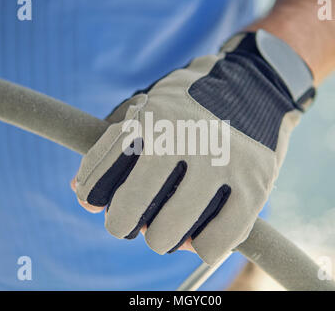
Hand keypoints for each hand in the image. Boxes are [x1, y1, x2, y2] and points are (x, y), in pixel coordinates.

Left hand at [72, 30, 313, 264]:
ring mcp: (222, 164)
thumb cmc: (188, 106)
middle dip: (123, 225)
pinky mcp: (255, 187)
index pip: (101, 178)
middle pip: (129, 214)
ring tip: (167, 226)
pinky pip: (214, 244)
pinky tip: (198, 234)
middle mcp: (186, 139)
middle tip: (136, 220)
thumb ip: (112, 145)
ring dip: (160, 239)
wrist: (255, 87)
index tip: (101, 205)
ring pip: (167, 235)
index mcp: (152, 118)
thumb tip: (78, 192)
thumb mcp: (147, 107)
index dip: (94, 199)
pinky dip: (199, 248)